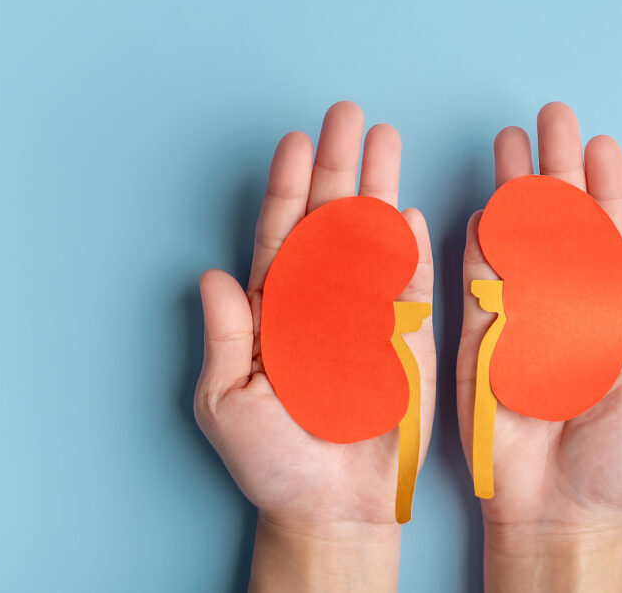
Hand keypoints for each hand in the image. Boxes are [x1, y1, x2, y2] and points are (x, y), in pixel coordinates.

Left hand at [195, 101, 434, 591]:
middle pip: (331, 219)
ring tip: (387, 139)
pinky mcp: (408, 341)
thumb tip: (211, 275)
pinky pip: (410, 288)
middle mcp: (322, 301)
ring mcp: (368, 316)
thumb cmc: (273, 460)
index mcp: (276, 309)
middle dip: (340, 163)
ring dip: (379, 188)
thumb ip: (224, 337)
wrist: (331, 507)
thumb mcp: (227, 401)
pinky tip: (409, 210)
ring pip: (373, 239)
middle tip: (347, 113)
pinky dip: (410, 250)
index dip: (288, 185)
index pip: (281, 233)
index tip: (295, 139)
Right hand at [457, 102, 621, 591]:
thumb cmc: (618, 460)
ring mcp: (523, 315)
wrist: (557, 508)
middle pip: (562, 221)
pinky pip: (478, 282)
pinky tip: (484, 205)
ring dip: (515, 190)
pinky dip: (479, 243)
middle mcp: (568, 301)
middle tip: (553, 116)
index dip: (606, 189)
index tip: (601, 144)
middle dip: (558, 167)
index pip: (611, 236)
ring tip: (510, 140)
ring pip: (518, 238)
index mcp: (614, 311)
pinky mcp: (482, 337)